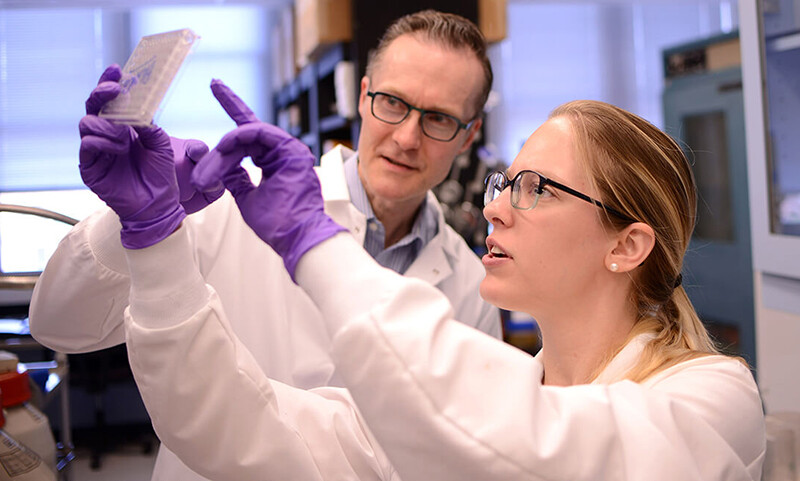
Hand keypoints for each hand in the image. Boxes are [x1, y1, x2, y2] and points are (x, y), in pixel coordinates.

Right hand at [86, 64, 222, 215]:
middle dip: (102, 93)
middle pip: (93, 106)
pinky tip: (117, 148)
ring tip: (125, 138)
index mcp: (121, 126)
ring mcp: (95, 150)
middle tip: (115, 90)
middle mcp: (105, 135)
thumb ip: (147, 124)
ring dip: (108, 125)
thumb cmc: (160, 174)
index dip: (109, 83)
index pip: (110, 100)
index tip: (116, 69)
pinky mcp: (89, 167)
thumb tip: (134, 108)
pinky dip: (102, 142)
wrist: (157, 205)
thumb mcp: (159, 143)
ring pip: (87, 122)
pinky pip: (87, 144)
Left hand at [192, 80, 345, 278]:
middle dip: (218, 148)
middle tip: (201, 174)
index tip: (215, 85)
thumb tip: (223, 169)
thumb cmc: (278, 224)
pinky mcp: (291, 150)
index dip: (231, 106)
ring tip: (210, 172)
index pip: (248, 132)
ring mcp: (288, 149)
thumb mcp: (247, 198)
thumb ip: (236, 179)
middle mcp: (282, 152)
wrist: (297, 238)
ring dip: (224, 150)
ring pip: (247, 134)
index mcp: (274, 161)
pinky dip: (239, 139)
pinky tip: (226, 149)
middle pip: (243, 134)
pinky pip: (259, 133)